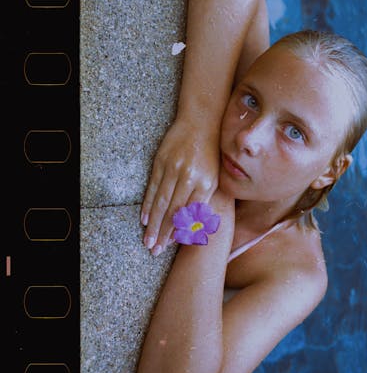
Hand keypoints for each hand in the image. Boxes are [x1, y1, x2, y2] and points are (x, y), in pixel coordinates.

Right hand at [141, 118, 219, 254]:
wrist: (202, 121)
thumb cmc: (212, 151)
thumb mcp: (216, 174)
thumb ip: (206, 197)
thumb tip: (197, 224)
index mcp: (208, 183)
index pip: (192, 214)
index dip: (181, 231)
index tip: (173, 246)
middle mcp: (191, 177)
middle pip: (175, 212)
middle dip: (164, 234)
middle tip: (155, 251)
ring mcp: (174, 169)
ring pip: (162, 202)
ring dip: (153, 224)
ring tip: (148, 240)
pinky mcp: (162, 162)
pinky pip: (153, 187)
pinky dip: (148, 205)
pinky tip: (144, 219)